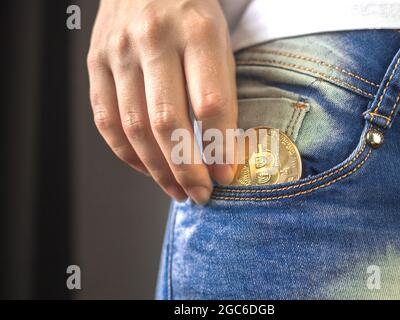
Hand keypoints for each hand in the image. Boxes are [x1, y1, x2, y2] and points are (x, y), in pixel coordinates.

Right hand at [87, 0, 236, 203]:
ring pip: (134, 127)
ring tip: (176, 190)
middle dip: (186, 169)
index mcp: (197, 31)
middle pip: (167, 122)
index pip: (210, 102)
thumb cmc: (191, 16)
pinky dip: (127, 153)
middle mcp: (153, 39)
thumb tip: (220, 153)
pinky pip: (106, 120)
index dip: (219, 146)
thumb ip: (220, 93)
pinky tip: (146, 168)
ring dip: (157, 170)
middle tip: (200, 195)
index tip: (226, 175)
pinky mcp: (95, 63)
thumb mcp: (219, 43)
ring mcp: (118, 52)